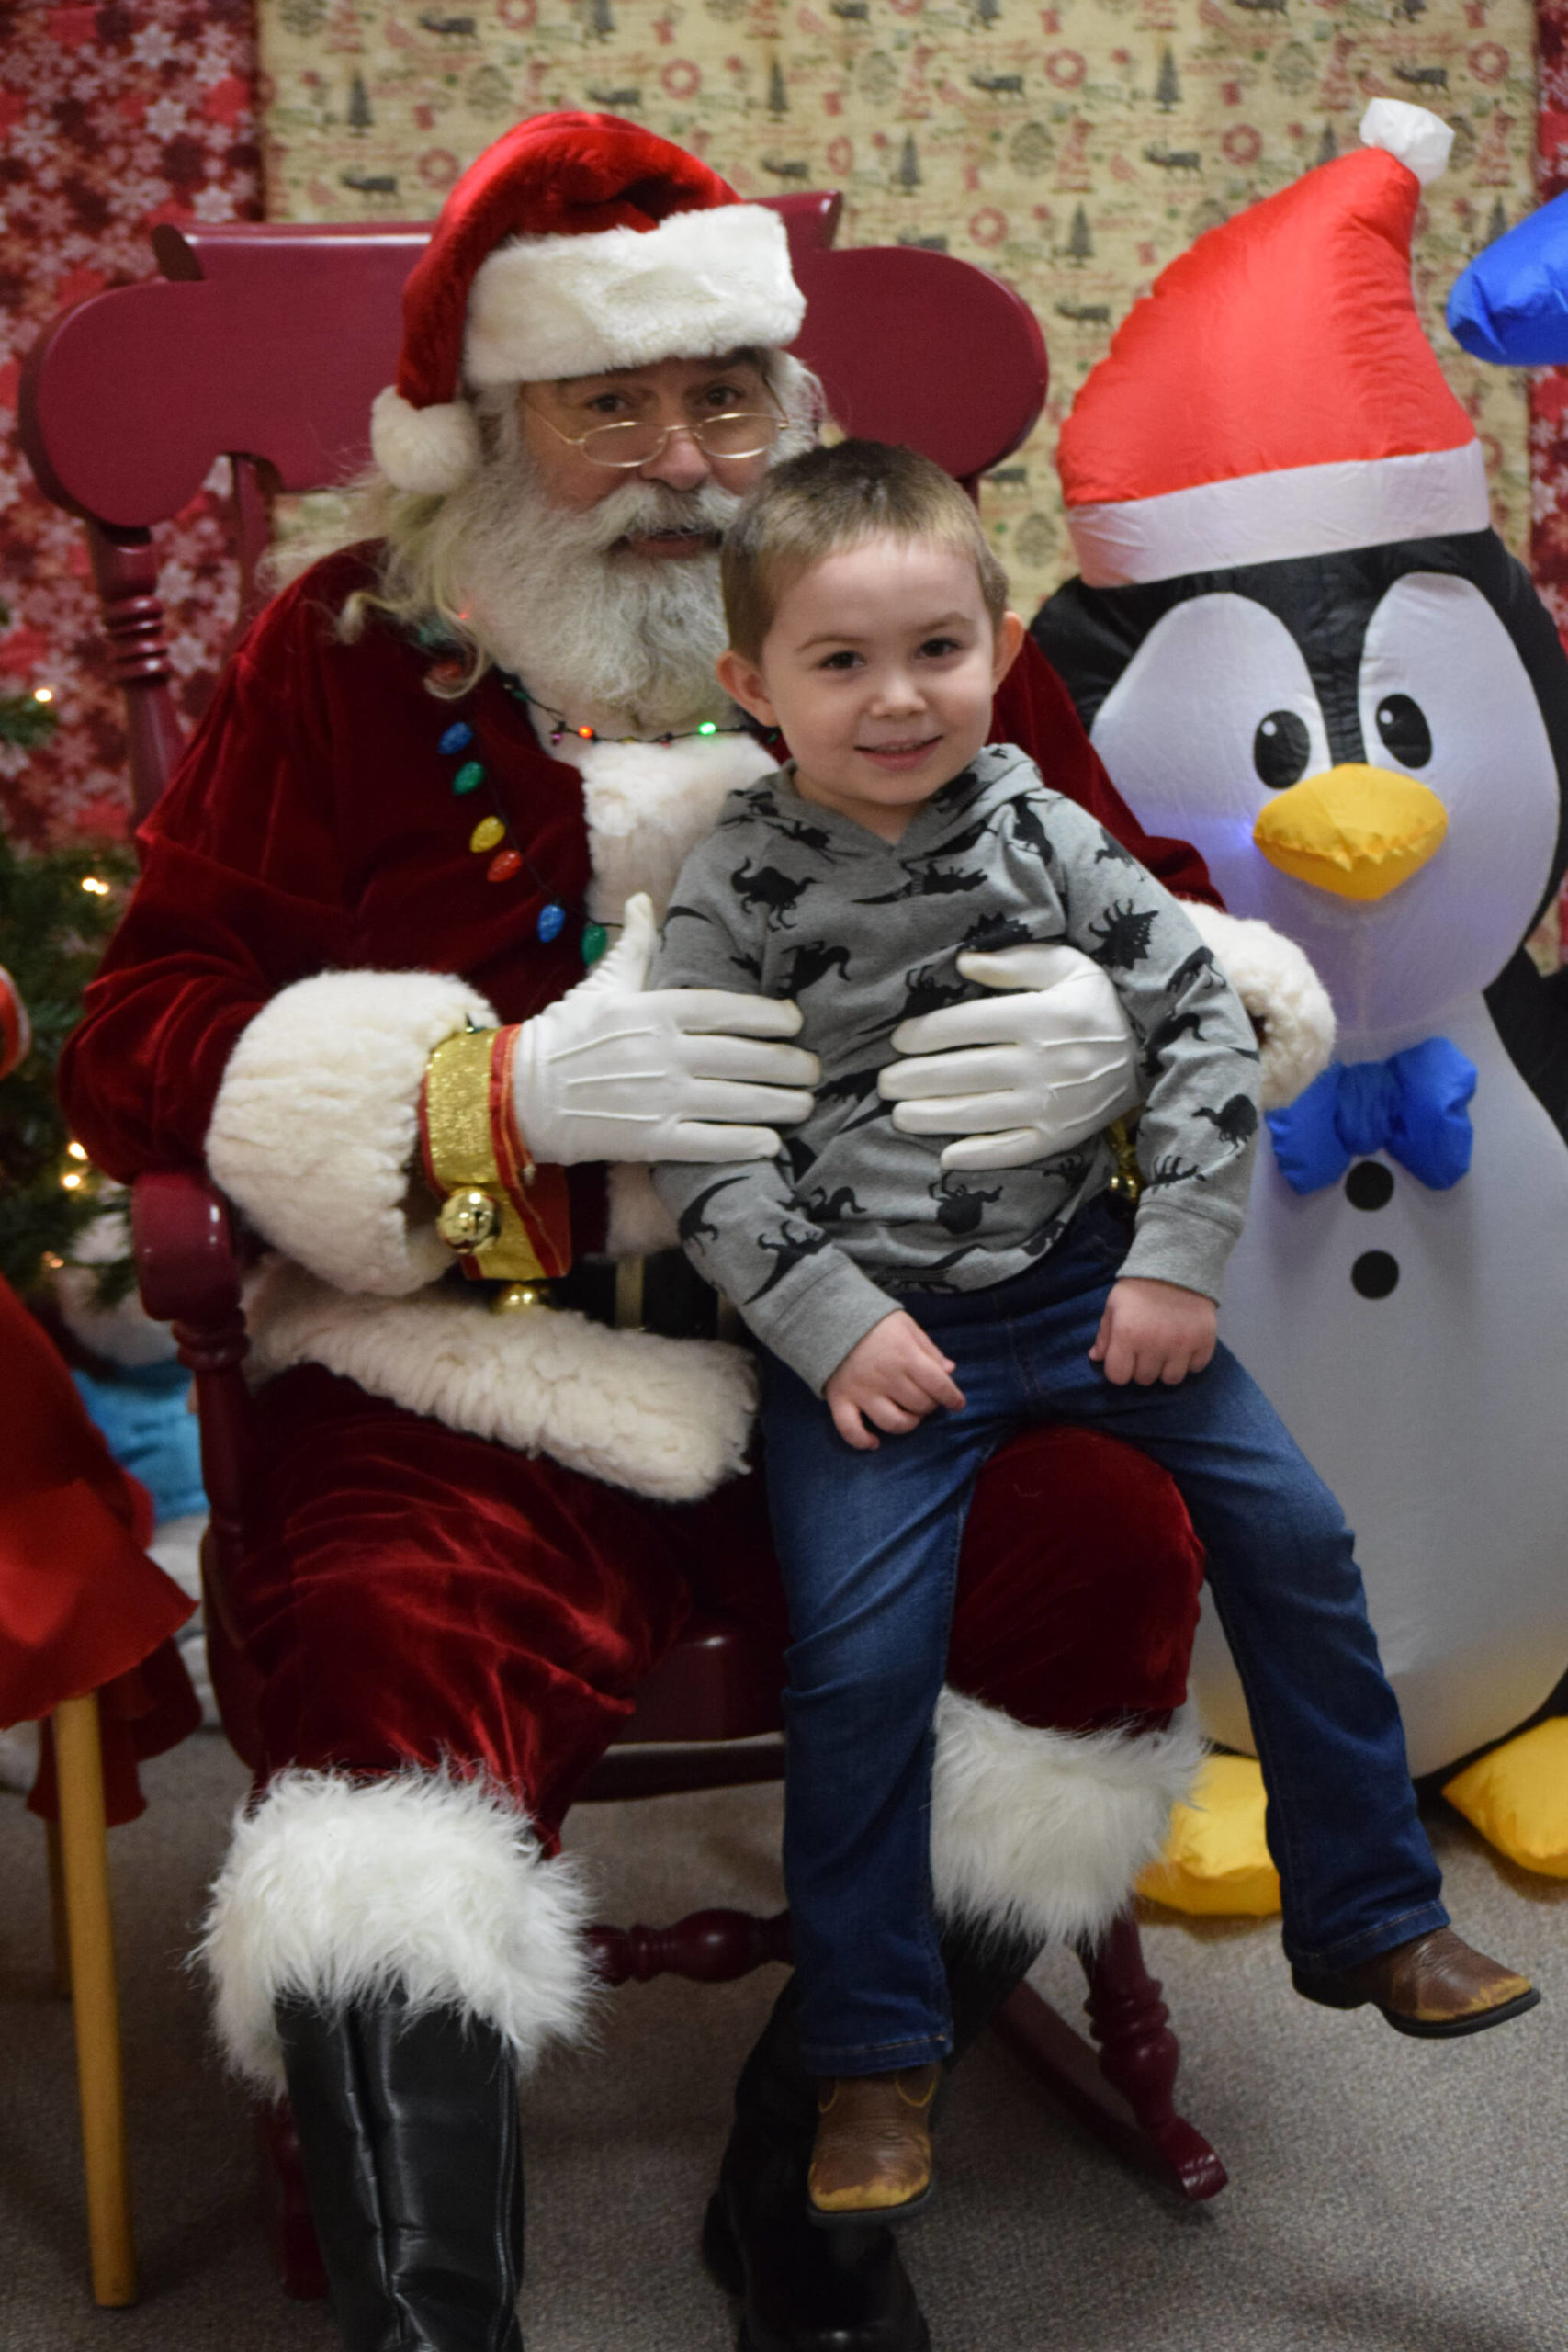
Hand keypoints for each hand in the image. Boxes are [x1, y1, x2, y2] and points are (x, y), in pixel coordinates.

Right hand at [512, 894, 818, 1165]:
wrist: (520, 1093)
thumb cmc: (566, 1034)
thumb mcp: (601, 984)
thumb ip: (633, 945)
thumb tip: (642, 899)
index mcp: (654, 1011)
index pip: (725, 1009)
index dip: (767, 1016)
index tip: (795, 1021)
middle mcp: (662, 1053)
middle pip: (742, 1057)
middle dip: (787, 1065)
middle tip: (814, 1069)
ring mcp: (658, 1098)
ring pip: (734, 1101)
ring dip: (778, 1104)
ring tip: (805, 1104)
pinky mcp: (649, 1139)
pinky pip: (708, 1142)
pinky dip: (743, 1143)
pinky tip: (772, 1143)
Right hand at [824, 1312, 966, 1450]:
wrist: (830, 1315)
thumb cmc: (874, 1322)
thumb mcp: (907, 1326)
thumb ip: (929, 1349)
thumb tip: (949, 1370)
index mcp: (906, 1356)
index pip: (938, 1385)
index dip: (953, 1397)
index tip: (957, 1403)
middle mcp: (886, 1377)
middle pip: (919, 1405)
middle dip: (929, 1406)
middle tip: (925, 1398)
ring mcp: (862, 1392)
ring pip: (894, 1423)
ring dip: (908, 1424)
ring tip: (908, 1415)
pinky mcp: (841, 1399)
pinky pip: (850, 1430)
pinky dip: (863, 1441)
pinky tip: (874, 1442)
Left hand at [878, 943, 1138, 1171]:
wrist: (1152, 1052)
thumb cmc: (1098, 1003)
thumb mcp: (1069, 966)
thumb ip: (1016, 962)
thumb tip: (964, 964)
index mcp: (1044, 1016)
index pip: (971, 1025)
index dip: (928, 1033)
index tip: (899, 1039)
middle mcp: (1046, 1062)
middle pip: (967, 1072)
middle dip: (917, 1079)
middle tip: (883, 1083)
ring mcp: (1054, 1104)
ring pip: (982, 1114)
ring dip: (934, 1117)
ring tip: (899, 1116)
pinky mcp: (1061, 1135)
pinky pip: (1015, 1150)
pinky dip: (980, 1156)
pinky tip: (947, 1157)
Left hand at [1089, 1277, 1215, 1385]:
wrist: (1178, 1265)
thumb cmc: (1140, 1287)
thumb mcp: (1114, 1305)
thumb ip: (1104, 1334)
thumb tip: (1097, 1357)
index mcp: (1127, 1335)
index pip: (1118, 1377)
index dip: (1119, 1370)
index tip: (1125, 1359)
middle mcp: (1154, 1344)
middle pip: (1144, 1380)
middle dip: (1142, 1368)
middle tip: (1146, 1350)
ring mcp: (1182, 1345)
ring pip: (1171, 1380)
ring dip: (1166, 1369)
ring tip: (1165, 1350)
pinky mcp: (1204, 1342)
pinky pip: (1195, 1368)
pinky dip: (1190, 1361)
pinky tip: (1184, 1345)